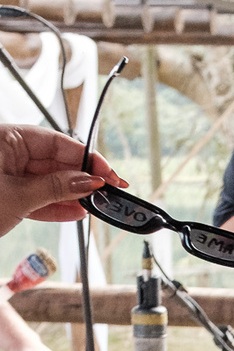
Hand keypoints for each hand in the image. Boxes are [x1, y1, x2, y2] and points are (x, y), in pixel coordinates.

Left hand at [0, 125, 125, 233]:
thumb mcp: (17, 195)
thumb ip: (55, 188)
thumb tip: (88, 182)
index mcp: (7, 139)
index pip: (56, 143)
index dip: (85, 158)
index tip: (108, 172)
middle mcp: (9, 154)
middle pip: (56, 163)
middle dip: (82, 179)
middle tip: (108, 190)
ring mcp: (9, 176)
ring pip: (50, 183)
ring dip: (73, 196)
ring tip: (97, 203)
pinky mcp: (10, 197)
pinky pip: (39, 199)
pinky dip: (58, 207)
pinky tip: (78, 211)